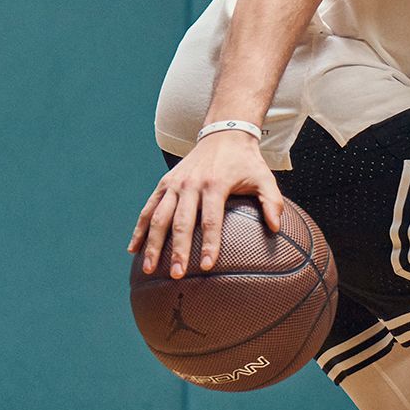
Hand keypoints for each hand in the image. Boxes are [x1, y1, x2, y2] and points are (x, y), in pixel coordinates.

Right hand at [130, 132, 282, 276]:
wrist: (223, 134)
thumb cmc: (246, 162)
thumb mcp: (264, 178)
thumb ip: (272, 202)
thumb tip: (276, 228)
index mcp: (215, 185)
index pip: (211, 220)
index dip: (209, 244)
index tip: (207, 266)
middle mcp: (191, 184)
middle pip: (181, 222)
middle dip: (178, 250)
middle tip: (176, 274)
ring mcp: (175, 184)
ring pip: (158, 217)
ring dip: (152, 243)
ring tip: (148, 268)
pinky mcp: (164, 184)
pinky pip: (149, 208)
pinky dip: (140, 228)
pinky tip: (133, 249)